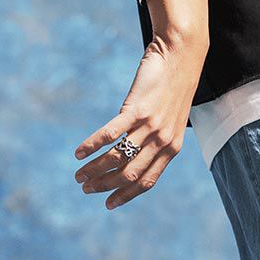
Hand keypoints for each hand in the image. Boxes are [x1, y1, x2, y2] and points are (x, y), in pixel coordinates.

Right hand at [73, 32, 204, 209]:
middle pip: (129, 174)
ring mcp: (150, 126)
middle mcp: (162, 141)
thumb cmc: (173, 86)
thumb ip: (155, 138)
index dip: (126, 195)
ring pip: (117, 158)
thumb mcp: (170, 118)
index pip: (147, 181)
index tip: (108, 204)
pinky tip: (79, 152)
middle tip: (86, 188)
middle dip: (105, 185)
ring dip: (94, 169)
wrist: (181, 55)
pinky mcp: (136, 109)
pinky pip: (110, 134)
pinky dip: (92, 145)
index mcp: (172, 148)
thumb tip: (133, 152)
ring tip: (78, 175)